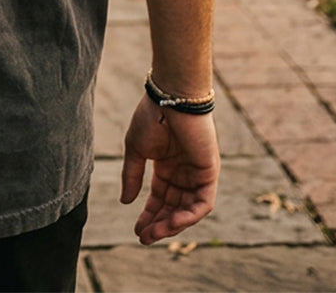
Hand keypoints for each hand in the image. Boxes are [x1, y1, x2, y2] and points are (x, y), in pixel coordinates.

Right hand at [120, 95, 219, 244]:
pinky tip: (172, 221)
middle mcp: (183, 172)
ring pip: (187, 210)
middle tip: (144, 237)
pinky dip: (189, 215)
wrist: (171, 98)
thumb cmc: (152, 116)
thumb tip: (125, 202)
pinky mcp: (209, 172)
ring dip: (172, 224)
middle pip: (173, 207)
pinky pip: (203, 203)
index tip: (137, 230)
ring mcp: (197, 173)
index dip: (149, 215)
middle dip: (158, 224)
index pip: (160, 198)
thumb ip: (132, 175)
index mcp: (166, 165)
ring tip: (154, 233)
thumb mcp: (136, 149)